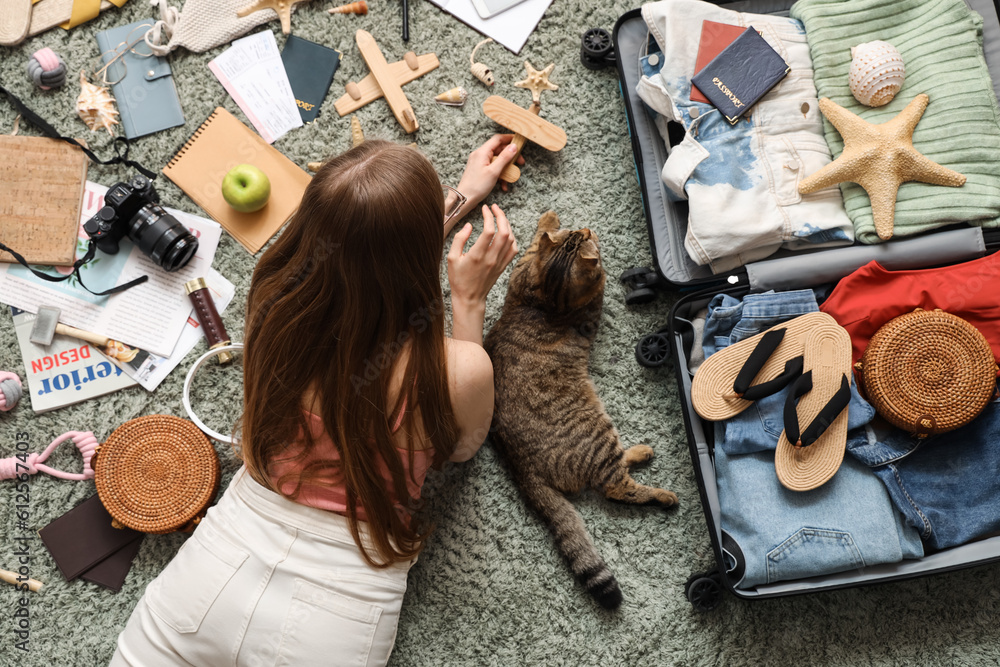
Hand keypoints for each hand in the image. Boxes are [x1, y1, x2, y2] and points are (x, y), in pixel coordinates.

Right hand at [447, 204, 518, 344]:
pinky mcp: (503, 266)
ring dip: (507, 225)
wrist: (470, 298)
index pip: (489, 230)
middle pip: (504, 232)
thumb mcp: (452, 258)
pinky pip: (513, 249)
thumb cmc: (458, 279)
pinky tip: (506, 233)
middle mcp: (491, 258)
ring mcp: (499, 262)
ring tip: (499, 217)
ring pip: (511, 239)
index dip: (489, 216)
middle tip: (495, 208)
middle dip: (501, 215)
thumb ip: (459, 239)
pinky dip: (512, 238)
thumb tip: (469, 225)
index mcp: (477, 255)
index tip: (485, 208)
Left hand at [457, 134, 525, 202]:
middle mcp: (480, 155)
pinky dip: (499, 174)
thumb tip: (514, 146)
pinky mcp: (479, 170)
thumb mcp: (494, 171)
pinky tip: (503, 184)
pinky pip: (492, 168)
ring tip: (512, 176)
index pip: (497, 139)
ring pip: (496, 160)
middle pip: (498, 150)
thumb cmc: (476, 186)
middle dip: (510, 156)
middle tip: (520, 162)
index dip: (509, 139)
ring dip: (505, 168)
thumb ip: (504, 157)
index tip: (519, 142)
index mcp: (482, 152)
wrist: (464, 199)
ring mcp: (479, 162)